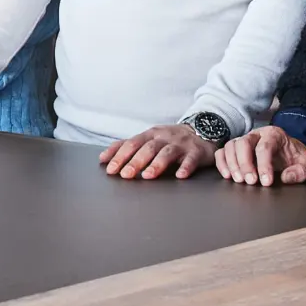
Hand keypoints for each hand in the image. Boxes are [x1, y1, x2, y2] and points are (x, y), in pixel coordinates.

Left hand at [101, 124, 216, 179]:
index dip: (119, 155)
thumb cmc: (170, 138)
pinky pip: (191, 160)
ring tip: (147, 175)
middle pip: (147, 148)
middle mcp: (164, 137)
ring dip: (156, 164)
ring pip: (167, 153)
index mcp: (150, 134)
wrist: (202, 130)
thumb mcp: (149, 138)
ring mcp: (181, 144)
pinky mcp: (196, 152)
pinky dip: (186, 167)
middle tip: (125, 175)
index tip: (110, 169)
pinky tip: (180, 176)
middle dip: (135, 161)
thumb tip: (103, 158)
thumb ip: (128, 147)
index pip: (131, 143)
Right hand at [215, 126, 305, 186]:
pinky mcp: (234, 149)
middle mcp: (256, 134)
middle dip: (245, 164)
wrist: (288, 153)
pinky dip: (222, 163)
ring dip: (232, 164)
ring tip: (239, 181)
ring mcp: (243, 140)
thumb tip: (286, 177)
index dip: (264, 165)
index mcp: (274, 134)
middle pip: (244, 143)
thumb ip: (301, 171)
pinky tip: (228, 176)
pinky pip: (222, 152)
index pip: (265, 146)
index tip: (266, 182)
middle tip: (250, 182)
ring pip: (231, 146)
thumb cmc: (294, 158)